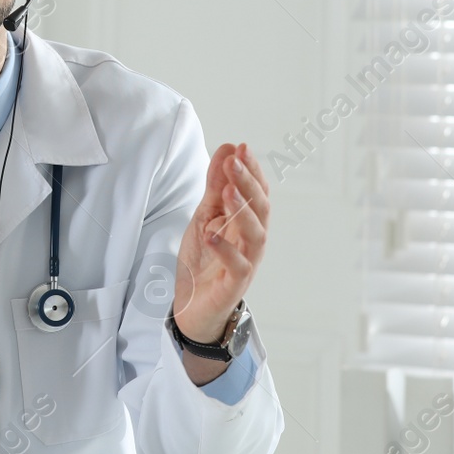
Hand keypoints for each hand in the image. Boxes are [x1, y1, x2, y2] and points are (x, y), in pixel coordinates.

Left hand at [173, 142, 269, 344]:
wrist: (192, 306)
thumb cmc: (204, 260)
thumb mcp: (205, 215)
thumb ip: (215, 185)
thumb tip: (227, 148)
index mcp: (247, 222)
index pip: (257, 191)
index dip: (252, 170)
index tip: (241, 148)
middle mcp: (252, 240)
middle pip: (260, 208)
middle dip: (249, 182)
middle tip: (235, 162)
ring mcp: (246, 263)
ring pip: (256, 234)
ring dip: (243, 210)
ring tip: (227, 191)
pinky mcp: (234, 285)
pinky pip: (238, 266)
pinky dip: (225, 249)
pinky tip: (212, 234)